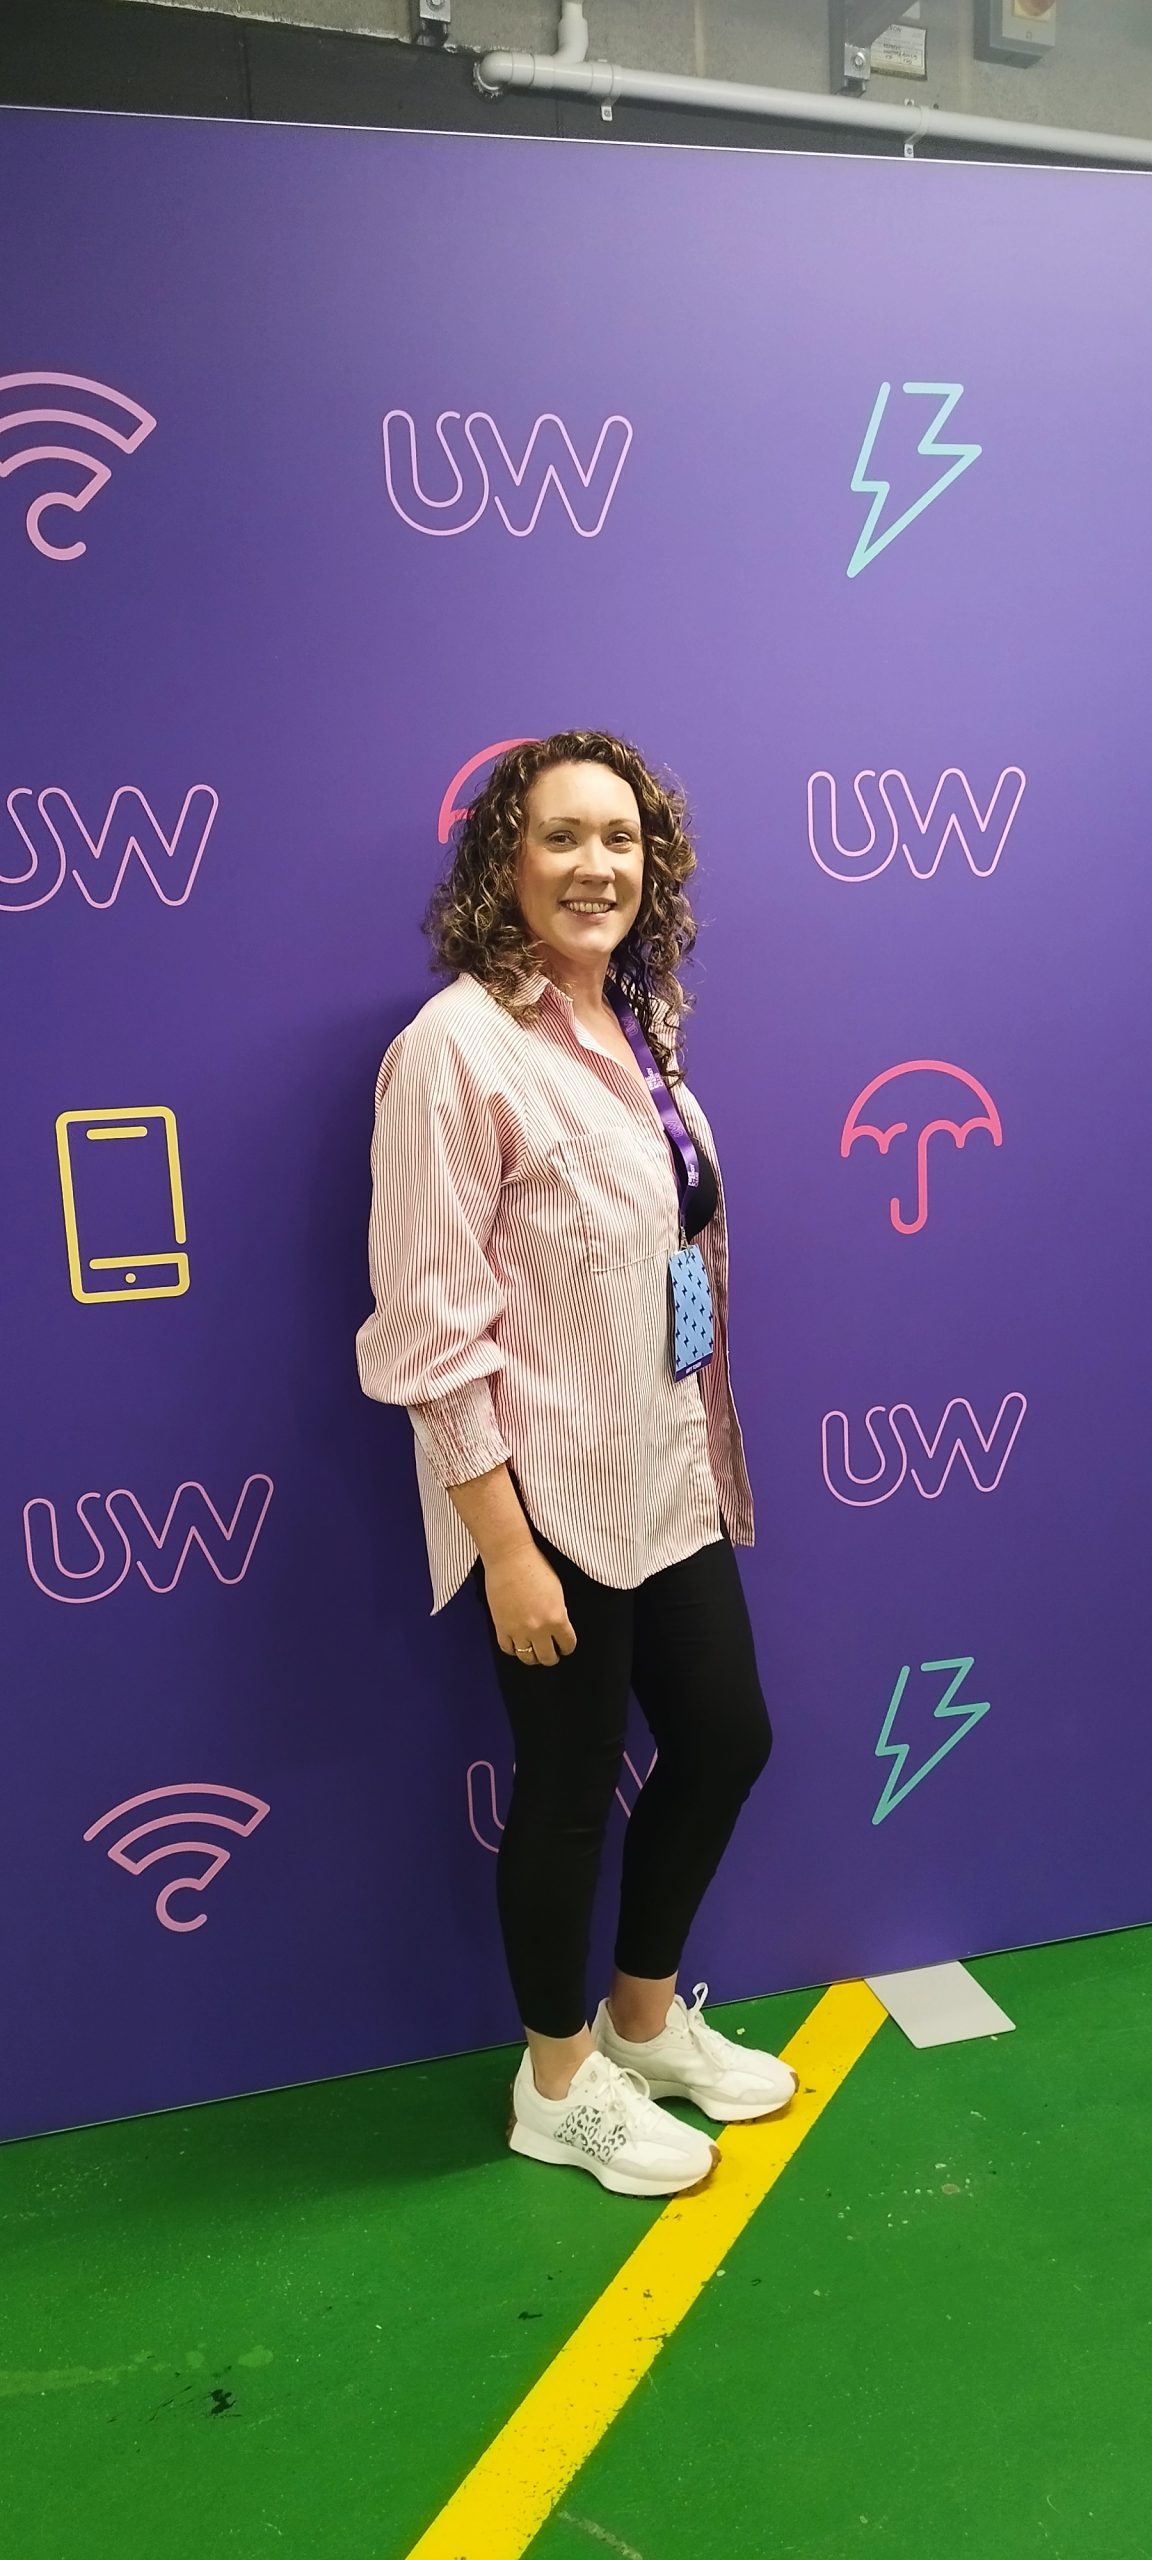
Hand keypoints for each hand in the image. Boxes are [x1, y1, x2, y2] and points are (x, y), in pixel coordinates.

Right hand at [485, 1544, 577, 1668]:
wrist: (509, 1557)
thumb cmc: (535, 1566)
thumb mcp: (558, 1591)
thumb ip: (559, 1612)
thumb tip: (557, 1626)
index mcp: (557, 1618)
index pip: (567, 1644)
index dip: (567, 1647)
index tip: (565, 1647)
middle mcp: (538, 1629)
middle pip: (547, 1658)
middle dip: (551, 1656)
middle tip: (551, 1652)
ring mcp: (518, 1630)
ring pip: (527, 1658)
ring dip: (533, 1657)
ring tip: (534, 1651)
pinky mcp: (501, 1627)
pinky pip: (508, 1649)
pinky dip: (513, 1649)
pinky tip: (517, 1644)